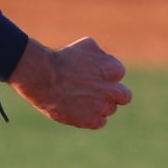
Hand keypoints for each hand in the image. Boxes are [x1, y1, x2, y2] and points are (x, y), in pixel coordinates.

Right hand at [8, 37, 131, 128]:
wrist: (43, 78)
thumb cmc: (63, 59)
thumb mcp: (86, 45)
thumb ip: (102, 55)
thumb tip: (105, 60)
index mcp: (114, 69)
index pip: (118, 75)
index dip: (105, 76)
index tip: (93, 76)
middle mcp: (114, 90)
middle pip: (124, 96)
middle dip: (112, 94)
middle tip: (96, 92)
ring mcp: (104, 107)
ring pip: (110, 110)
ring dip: (99, 106)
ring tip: (79, 99)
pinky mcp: (92, 121)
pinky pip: (99, 122)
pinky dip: (90, 117)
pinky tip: (77, 110)